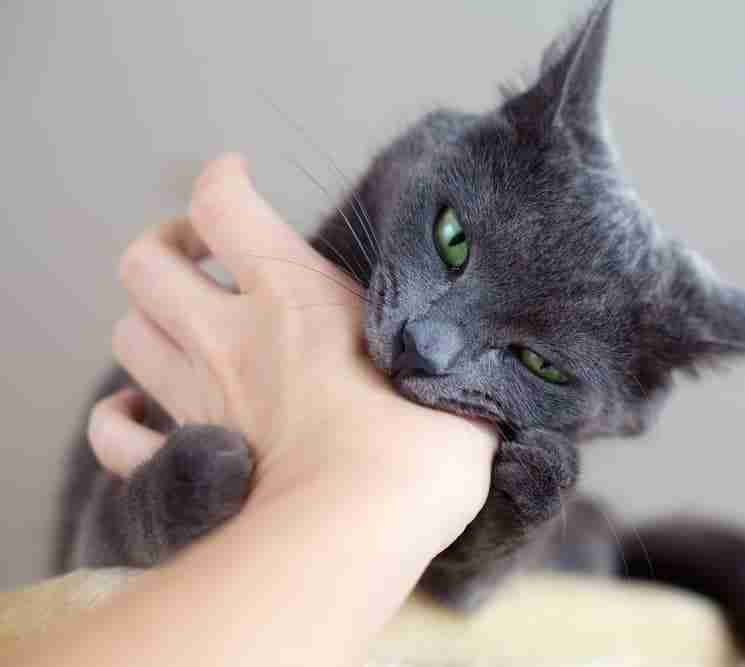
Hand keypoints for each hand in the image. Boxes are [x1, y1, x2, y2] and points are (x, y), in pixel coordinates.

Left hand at [91, 153, 493, 541]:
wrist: (366, 524)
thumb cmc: (422, 442)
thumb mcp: (451, 364)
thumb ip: (434, 338)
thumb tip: (457, 335)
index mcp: (292, 295)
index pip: (223, 204)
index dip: (221, 180)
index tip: (237, 176)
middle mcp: (229, 337)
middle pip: (146, 263)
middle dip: (165, 247)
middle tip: (200, 257)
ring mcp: (198, 400)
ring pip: (127, 335)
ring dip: (148, 322)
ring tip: (182, 328)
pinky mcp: (186, 461)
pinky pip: (116, 434)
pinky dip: (120, 420)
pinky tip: (140, 415)